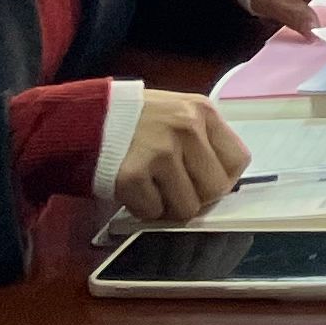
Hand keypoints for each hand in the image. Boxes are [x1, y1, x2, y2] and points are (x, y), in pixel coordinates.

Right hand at [114, 91, 250, 225]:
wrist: (87, 118)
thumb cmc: (139, 120)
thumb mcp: (179, 113)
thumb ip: (204, 140)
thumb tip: (225, 181)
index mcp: (202, 112)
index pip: (238, 160)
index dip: (224, 178)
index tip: (206, 181)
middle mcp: (186, 130)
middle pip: (216, 189)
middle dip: (198, 197)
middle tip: (178, 190)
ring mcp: (160, 154)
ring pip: (187, 207)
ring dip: (170, 206)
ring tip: (155, 189)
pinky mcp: (132, 177)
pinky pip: (153, 213)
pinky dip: (145, 209)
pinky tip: (135, 190)